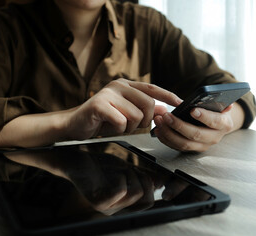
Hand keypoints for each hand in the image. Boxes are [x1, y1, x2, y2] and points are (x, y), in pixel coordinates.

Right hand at [64, 79, 181, 139]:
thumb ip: (144, 110)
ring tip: (116, 125)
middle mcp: (118, 85)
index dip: (168, 95)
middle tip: (131, 125)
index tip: (181, 103)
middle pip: (149, 104)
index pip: (152, 88)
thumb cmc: (101, 120)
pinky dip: (118, 129)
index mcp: (126, 85)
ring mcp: (108, 93)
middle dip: (145, 121)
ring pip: (136, 115)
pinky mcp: (99, 104)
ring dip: (129, 127)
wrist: (74, 125)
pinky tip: (108, 127)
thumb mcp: (126, 115)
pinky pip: (121, 121)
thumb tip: (165, 110)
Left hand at [153, 103, 243, 151]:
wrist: (216, 124)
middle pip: (196, 134)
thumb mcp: (220, 104)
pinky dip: (166, 138)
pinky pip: (177, 147)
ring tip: (159, 120)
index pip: (215, 121)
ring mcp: (202, 146)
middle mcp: (214, 138)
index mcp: (224, 124)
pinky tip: (158, 129)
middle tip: (166, 115)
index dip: (204, 117)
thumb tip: (219, 99)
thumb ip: (219, 101)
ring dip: (168, 132)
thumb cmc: (216, 111)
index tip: (193, 110)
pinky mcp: (191, 149)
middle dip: (179, 125)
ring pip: (184, 143)